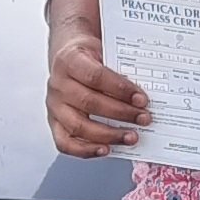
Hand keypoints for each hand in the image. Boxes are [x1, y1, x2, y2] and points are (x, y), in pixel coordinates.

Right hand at [46, 32, 149, 155]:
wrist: (68, 59)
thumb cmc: (89, 56)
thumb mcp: (103, 49)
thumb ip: (120, 63)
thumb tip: (145, 83)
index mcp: (69, 60)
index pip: (95, 76)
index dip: (120, 89)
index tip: (142, 99)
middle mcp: (58, 84)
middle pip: (89, 102)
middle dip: (121, 113)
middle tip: (143, 118)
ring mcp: (54, 106)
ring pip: (79, 126)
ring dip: (109, 135)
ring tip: (131, 137)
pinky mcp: (55, 123)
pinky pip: (66, 143)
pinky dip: (86, 150)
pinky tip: (106, 149)